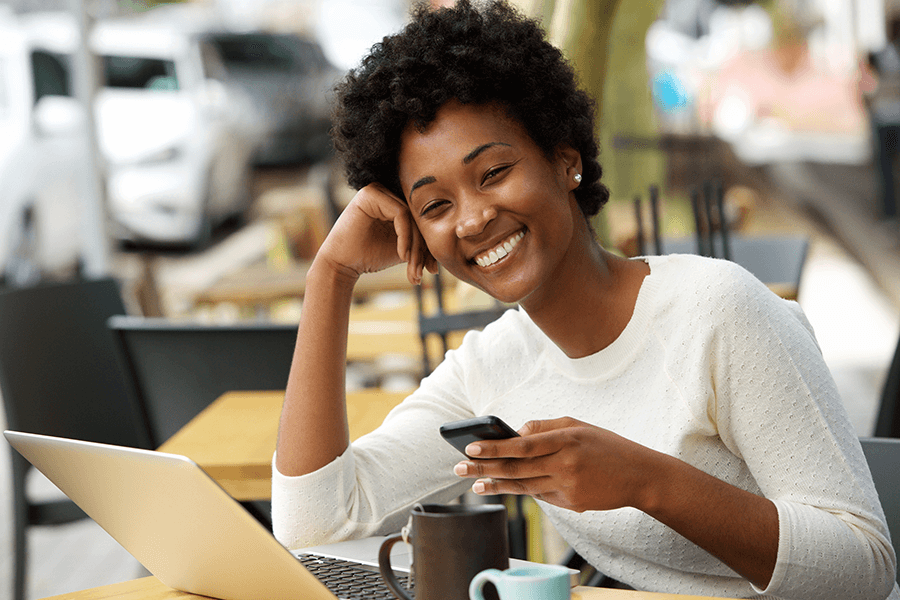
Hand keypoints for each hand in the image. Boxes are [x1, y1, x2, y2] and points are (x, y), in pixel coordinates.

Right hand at [317, 183, 437, 284]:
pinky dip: (405, 237)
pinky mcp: (371, 193)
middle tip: (425, 272)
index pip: (422, 221)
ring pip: (412, 218)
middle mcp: (388, 192)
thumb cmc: (371, 257)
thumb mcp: (406, 249)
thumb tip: (451, 243)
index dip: (430, 246)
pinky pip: (400, 214)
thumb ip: (423, 241)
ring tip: (413, 269)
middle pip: (419, 219)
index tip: (432, 270)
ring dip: (416, 247)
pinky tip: (401, 255)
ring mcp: (379, 190)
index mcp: (396, 203)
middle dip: (424, 249)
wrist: (343, 265)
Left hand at [453, 417, 656, 512]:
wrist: (640, 476)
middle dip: (484, 468)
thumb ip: (545, 427)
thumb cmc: (606, 446)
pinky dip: (523, 490)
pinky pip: (541, 496)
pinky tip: (504, 487)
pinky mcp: (572, 503)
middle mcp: (565, 464)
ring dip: (496, 485)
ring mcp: (568, 487)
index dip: (494, 448)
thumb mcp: (578, 425)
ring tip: (474, 483)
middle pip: (516, 468)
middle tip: (459, 467)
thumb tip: (516, 432)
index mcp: (566, 439)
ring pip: (524, 486)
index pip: (521, 445)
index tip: (470, 447)